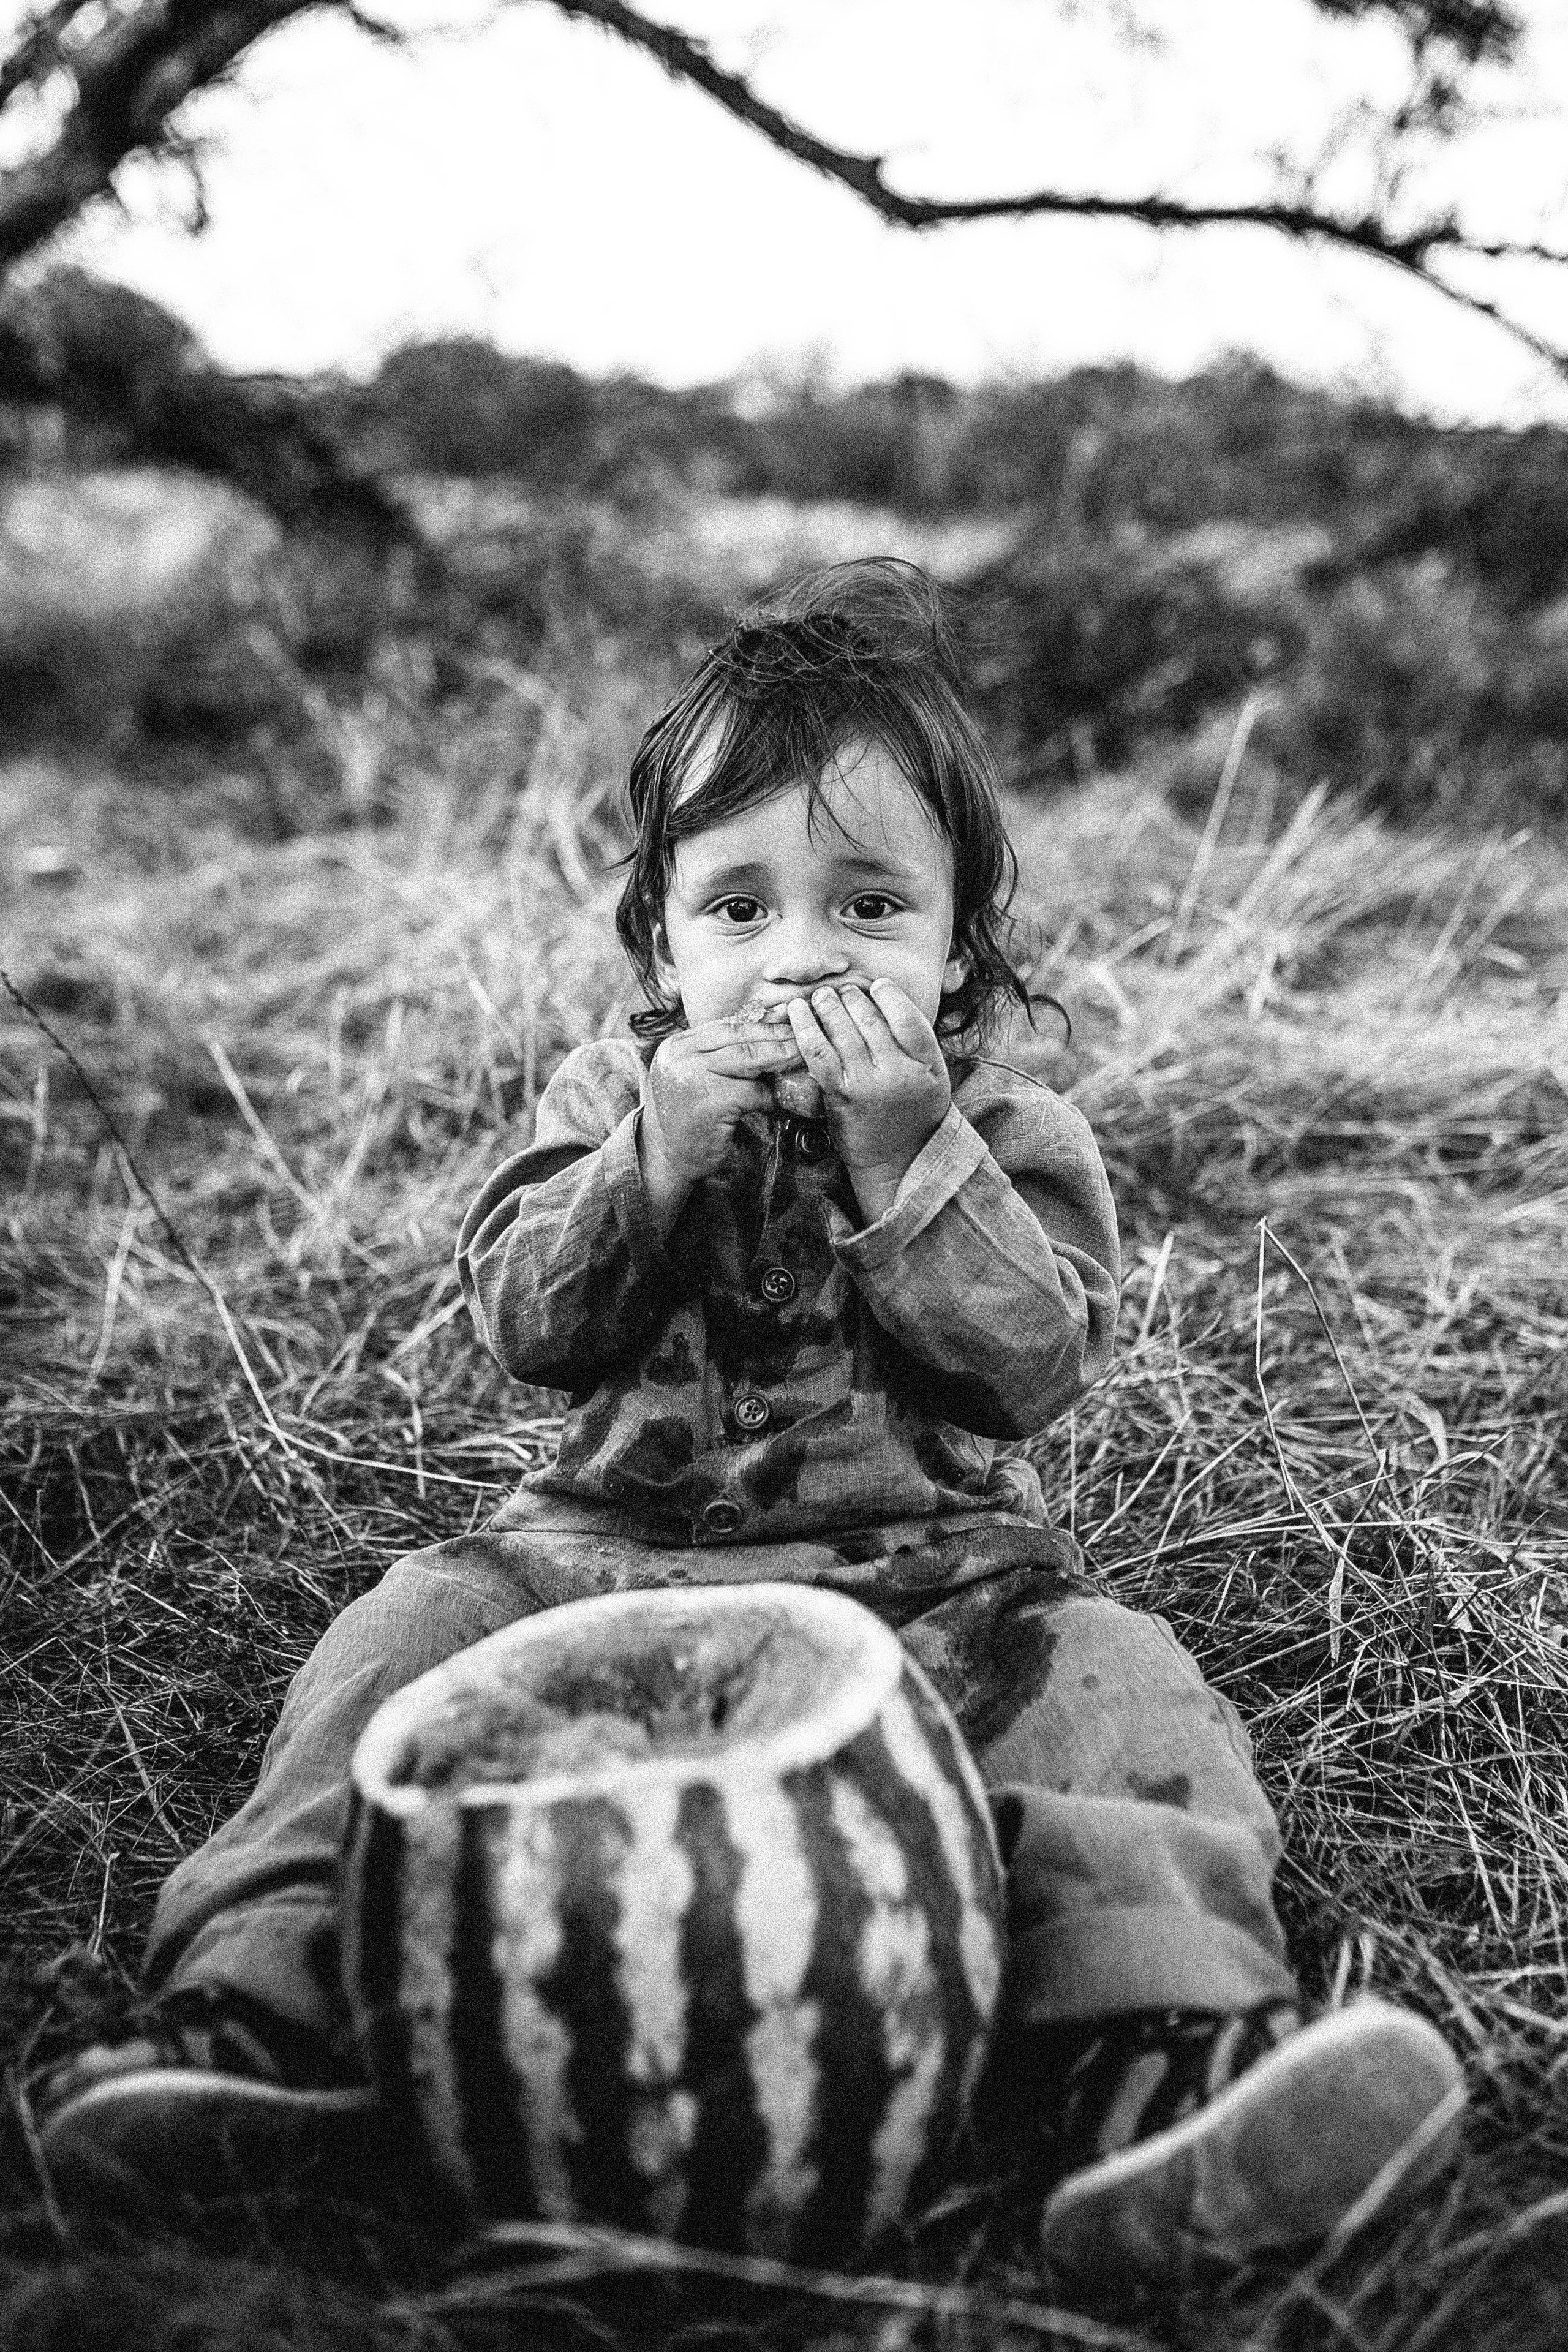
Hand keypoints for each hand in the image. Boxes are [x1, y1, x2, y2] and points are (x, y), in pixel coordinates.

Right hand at [640, 1013, 799, 1234]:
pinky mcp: (710, 1102)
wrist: (666, 1158)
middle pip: (740, 1037)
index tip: (789, 1022)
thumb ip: (719, 1056)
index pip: (727, 1025)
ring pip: (749, 1058)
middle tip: (805, 1036)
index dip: (762, 1024)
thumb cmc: (687, 1117)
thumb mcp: (695, 1076)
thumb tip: (767, 1034)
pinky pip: (752, 1092)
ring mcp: (692, 1077)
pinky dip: (770, 1097)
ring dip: (780, 1058)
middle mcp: (681, 1056)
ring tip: (802, 1058)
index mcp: (678, 1045)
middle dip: (776, 1036)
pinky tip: (782, 1102)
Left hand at [786, 979, 950, 1222]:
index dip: (889, 995)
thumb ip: (917, 1041)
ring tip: (821, 996)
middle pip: (871, 1019)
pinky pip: (818, 1052)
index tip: (877, 985)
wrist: (897, 1159)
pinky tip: (797, 1011)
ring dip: (827, 1005)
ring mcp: (867, 1084)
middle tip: (842, 989)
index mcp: (926, 1065)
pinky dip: (804, 1027)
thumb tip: (888, 998)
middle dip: (852, 996)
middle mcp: (898, 1073)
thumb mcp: (932, 1076)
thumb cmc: (913, 1111)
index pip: (908, 1017)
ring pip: (843, 1030)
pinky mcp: (839, 1095)